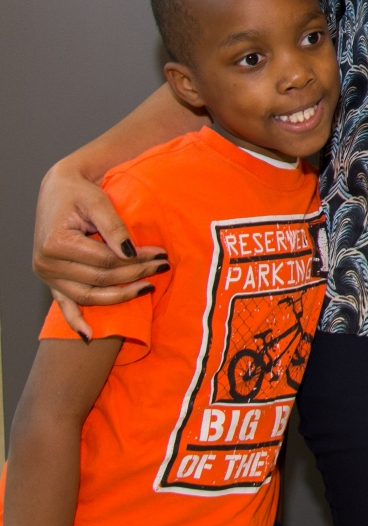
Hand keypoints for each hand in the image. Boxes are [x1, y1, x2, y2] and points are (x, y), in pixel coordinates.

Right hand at [33, 160, 168, 339]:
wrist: (58, 189)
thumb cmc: (78, 192)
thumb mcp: (98, 202)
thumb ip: (114, 227)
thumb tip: (131, 252)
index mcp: (55, 244)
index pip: (105, 260)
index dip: (136, 259)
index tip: (161, 254)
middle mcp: (46, 264)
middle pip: (100, 279)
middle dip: (135, 274)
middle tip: (162, 267)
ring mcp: (47, 276)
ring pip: (87, 296)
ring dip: (119, 296)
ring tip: (148, 288)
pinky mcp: (51, 280)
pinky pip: (64, 305)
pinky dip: (76, 322)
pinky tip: (90, 336)